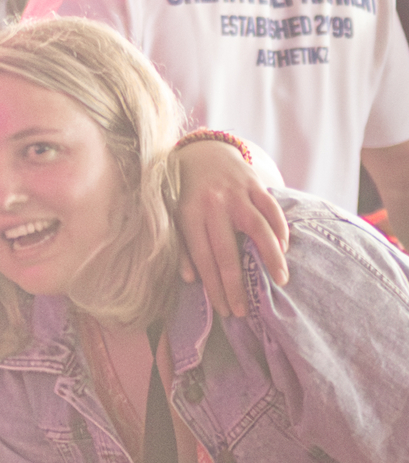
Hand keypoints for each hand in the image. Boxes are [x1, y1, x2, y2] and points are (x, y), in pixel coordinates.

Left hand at [174, 142, 287, 313]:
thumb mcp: (177, 218)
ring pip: (258, 228)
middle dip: (235, 285)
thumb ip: (182, 247)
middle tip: (244, 310)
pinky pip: (271, 208)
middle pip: (227, 252)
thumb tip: (190, 279)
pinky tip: (285, 248)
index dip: (215, 287)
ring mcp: (236, 193)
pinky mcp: (254, 183)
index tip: (225, 310)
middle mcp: (213, 205)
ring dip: (271, 257)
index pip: (203, 259)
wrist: (203, 152)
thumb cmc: (188, 193)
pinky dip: (280, 229)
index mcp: (190, 216)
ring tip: (280, 280)